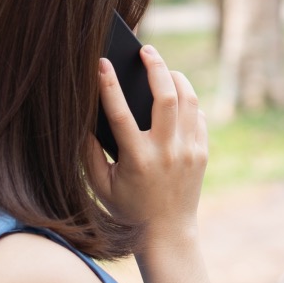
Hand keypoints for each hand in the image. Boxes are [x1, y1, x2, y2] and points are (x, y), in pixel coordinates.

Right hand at [86, 44, 207, 248]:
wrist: (167, 232)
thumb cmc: (127, 208)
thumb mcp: (101, 185)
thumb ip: (88, 153)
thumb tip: (82, 118)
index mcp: (137, 159)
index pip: (120, 113)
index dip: (108, 85)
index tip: (101, 62)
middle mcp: (166, 152)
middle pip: (166, 97)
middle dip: (155, 66)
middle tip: (145, 50)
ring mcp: (189, 151)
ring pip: (189, 100)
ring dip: (176, 78)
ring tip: (163, 68)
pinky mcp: (202, 153)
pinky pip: (198, 116)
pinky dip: (187, 102)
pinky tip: (176, 96)